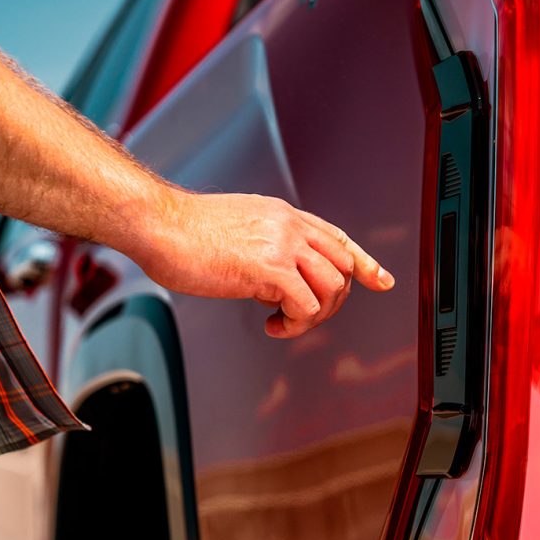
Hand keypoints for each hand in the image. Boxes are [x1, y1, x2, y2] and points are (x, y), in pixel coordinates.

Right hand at [130, 191, 393, 337]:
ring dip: (315, 316)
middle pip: (344, 266)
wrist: (157, 223)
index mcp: (284, 215)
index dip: (365, 262)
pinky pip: (307, 306)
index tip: (382, 281)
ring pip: (332, 287)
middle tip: (301, 316)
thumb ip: (265, 248)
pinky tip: (272, 324)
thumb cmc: (184, 233)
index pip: (339, 237)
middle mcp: (290, 226)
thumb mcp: (238, 229)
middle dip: (334, 300)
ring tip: (284, 322)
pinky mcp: (269, 268)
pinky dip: (297, 324)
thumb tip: (276, 285)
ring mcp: (282, 245)